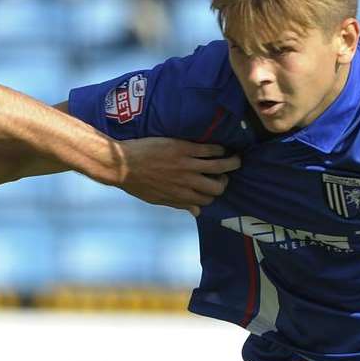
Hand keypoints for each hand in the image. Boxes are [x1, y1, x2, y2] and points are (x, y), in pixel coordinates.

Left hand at [116, 138, 239, 214]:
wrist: (122, 164)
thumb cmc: (137, 182)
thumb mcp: (157, 199)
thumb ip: (179, 204)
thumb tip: (197, 212)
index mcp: (180, 196)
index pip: (207, 200)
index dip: (213, 194)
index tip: (214, 187)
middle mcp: (187, 182)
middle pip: (218, 186)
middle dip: (224, 181)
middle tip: (224, 173)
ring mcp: (187, 165)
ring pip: (220, 166)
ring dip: (232, 162)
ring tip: (236, 159)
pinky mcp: (184, 149)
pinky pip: (209, 150)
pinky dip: (219, 149)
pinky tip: (220, 148)